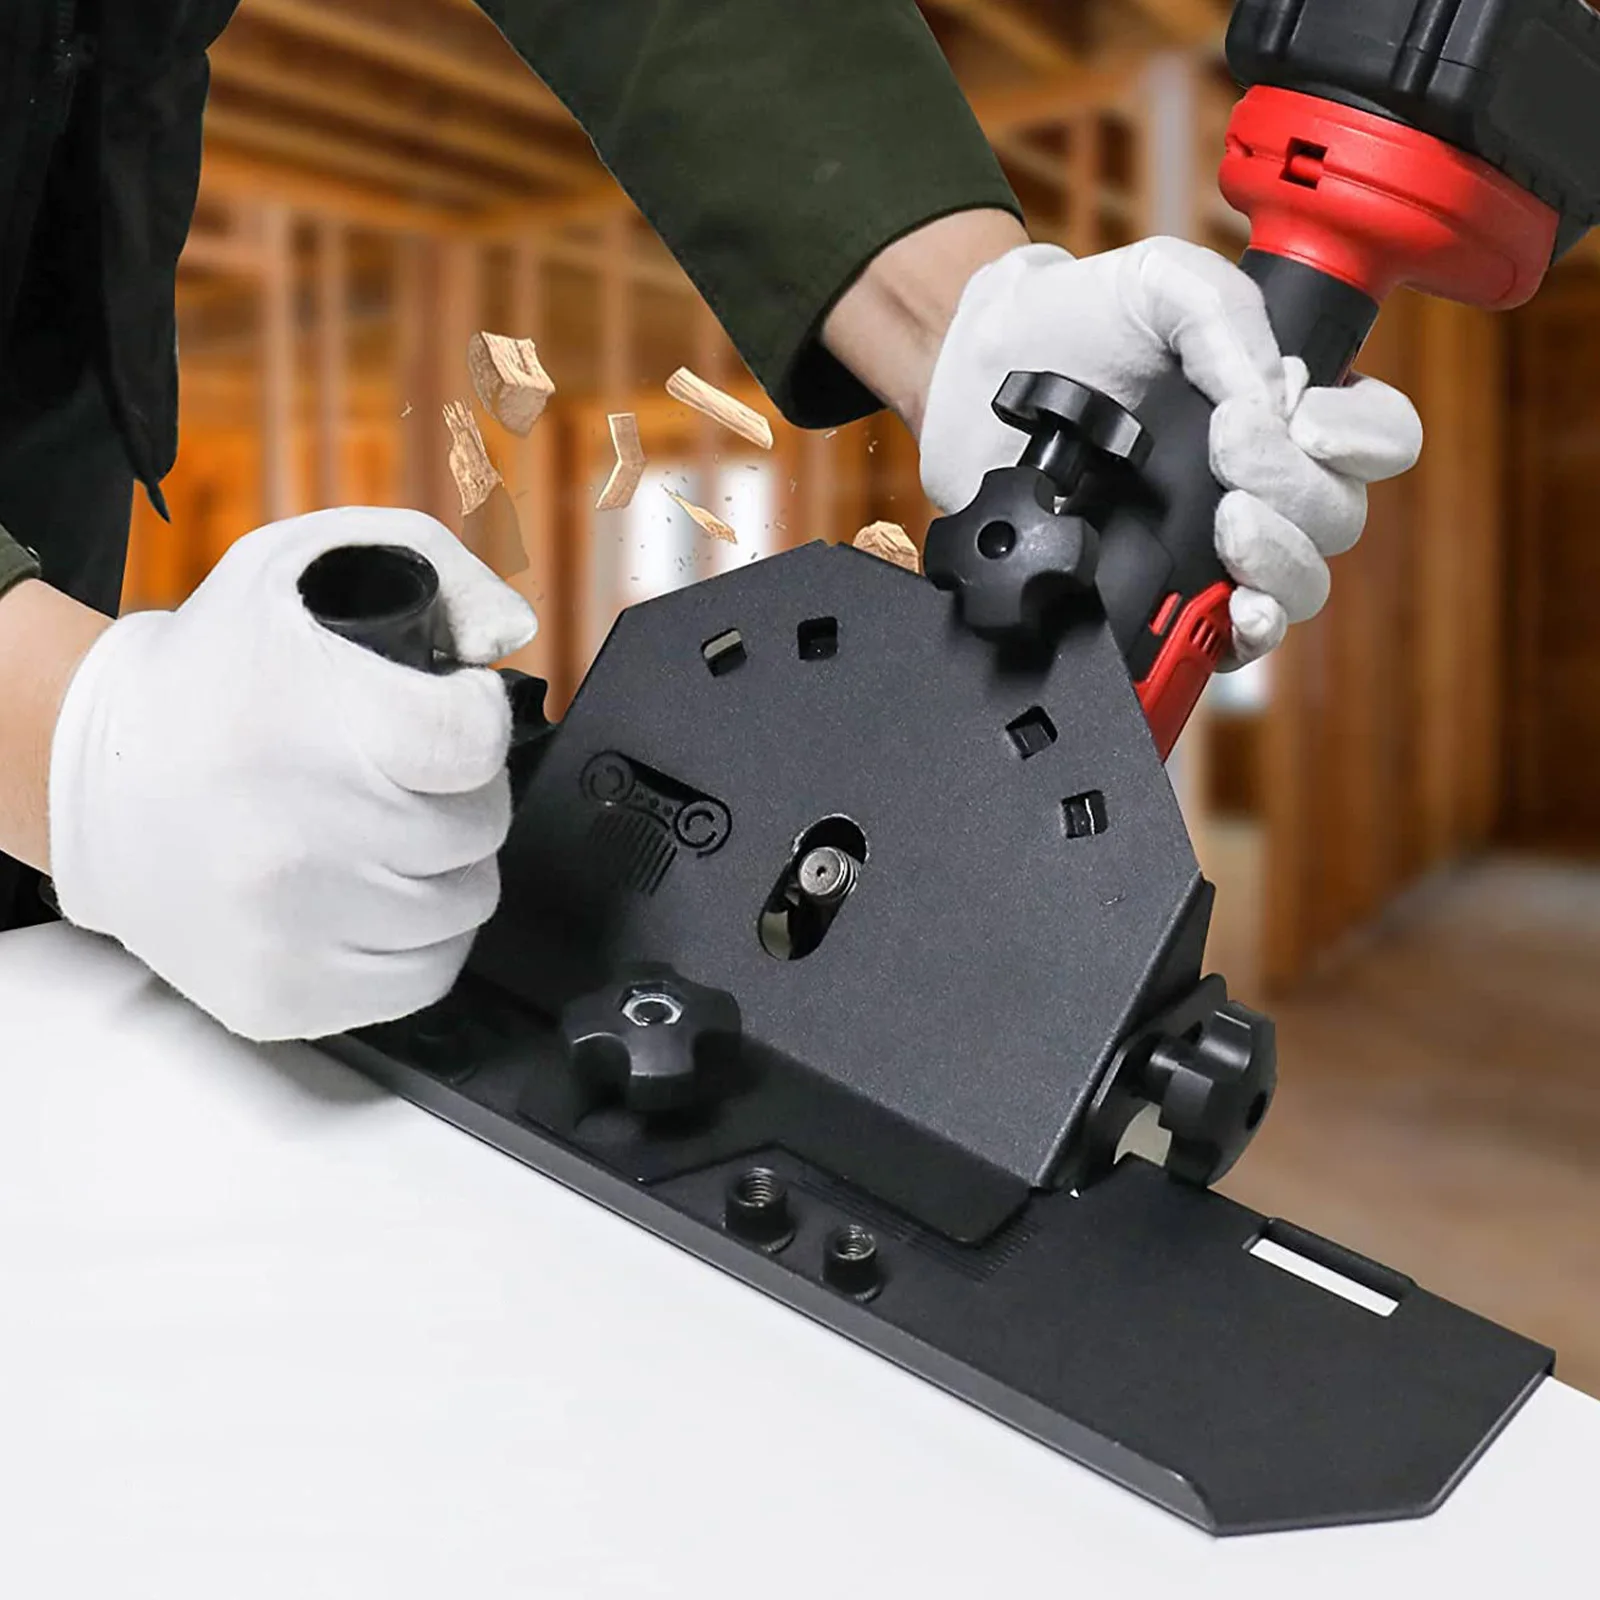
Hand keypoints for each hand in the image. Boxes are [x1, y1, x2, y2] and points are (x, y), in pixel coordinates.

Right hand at [47, 508, 535, 1041]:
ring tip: (383, 828)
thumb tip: (509, 633)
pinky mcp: (282, 996)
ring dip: (444, 865)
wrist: (95, 779)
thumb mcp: (306, 568)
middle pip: (478, 828)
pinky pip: (426, 977)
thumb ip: (433, 569)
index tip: (450, 710)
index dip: (477, 718)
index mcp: (303, 724)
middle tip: (406, 773)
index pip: (474, 742)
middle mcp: (293, 838)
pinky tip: (372, 891)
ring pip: (463, 906)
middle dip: (461, 792)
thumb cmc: (215, 675)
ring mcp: (287, 929)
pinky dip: (419, 936)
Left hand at [918, 237, 1422, 663]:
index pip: (1377, 437)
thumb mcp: (1159, 281)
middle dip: (1295, 490)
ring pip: (1302, 583)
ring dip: (1278, 560)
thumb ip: (1226, 317)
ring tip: (1225, 523)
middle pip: (1339, 517)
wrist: (977, 381)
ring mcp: (1216, 545)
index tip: (1303, 422)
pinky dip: (1247, 631)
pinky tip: (1234, 609)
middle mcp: (1264, 481)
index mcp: (1284, 406)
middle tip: (1227, 452)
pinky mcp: (1166, 598)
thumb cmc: (1073, 324)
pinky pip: (1235, 640)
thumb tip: (1274, 398)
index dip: (1361, 438)